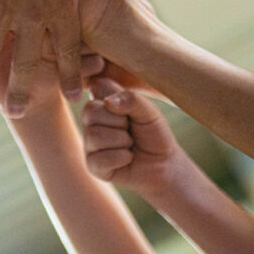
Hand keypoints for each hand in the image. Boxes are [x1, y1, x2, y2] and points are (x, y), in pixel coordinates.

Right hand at [82, 78, 181, 197]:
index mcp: (100, 102)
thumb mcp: (149, 111)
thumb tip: (107, 103)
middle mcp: (90, 121)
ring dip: (122, 141)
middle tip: (130, 129)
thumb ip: (131, 100)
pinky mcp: (92, 165)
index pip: (97, 88)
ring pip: (94, 135)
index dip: (117, 100)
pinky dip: (122, 158)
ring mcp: (89, 143)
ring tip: (130, 144)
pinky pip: (100, 159)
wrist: (165, 164)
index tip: (130, 110)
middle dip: (120, 122)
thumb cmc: (154, 133)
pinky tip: (128, 158)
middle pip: (90, 111)